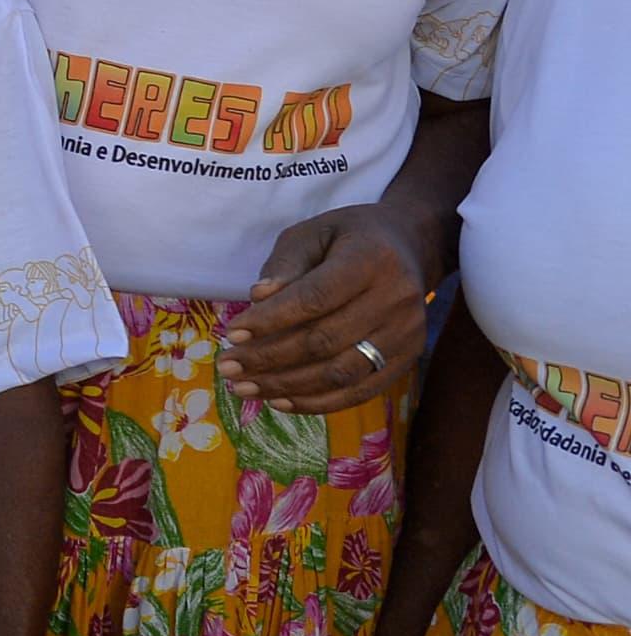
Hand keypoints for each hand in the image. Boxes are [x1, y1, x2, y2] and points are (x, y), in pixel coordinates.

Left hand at [222, 207, 425, 413]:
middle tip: (227, 368)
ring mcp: (407, 334)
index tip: (231, 334)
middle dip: (269, 359)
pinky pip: (361, 390)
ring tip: (244, 388)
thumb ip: (285, 264)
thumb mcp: (312, 233)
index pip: (315, 298)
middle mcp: (396, 300)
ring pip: (342, 373)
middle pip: (326, 340)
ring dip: (287, 386)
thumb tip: (257, 298)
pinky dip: (318, 402)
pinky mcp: (409, 359)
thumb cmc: (348, 237)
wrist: (410, 248)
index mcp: (371, 260)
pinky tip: (280, 401)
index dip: (271, 320)